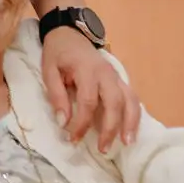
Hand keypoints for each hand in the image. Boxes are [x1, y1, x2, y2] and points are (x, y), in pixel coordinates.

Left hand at [39, 26, 138, 151]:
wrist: (69, 33)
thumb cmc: (58, 53)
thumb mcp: (49, 71)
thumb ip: (56, 96)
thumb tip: (63, 122)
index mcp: (87, 70)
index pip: (88, 102)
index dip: (82, 123)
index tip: (72, 138)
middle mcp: (107, 73)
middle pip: (114, 103)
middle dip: (111, 128)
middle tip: (103, 149)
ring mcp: (116, 76)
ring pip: (130, 100)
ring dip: (130, 123)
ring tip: (127, 143)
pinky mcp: (120, 79)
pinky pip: (132, 98)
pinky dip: (134, 114)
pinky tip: (131, 130)